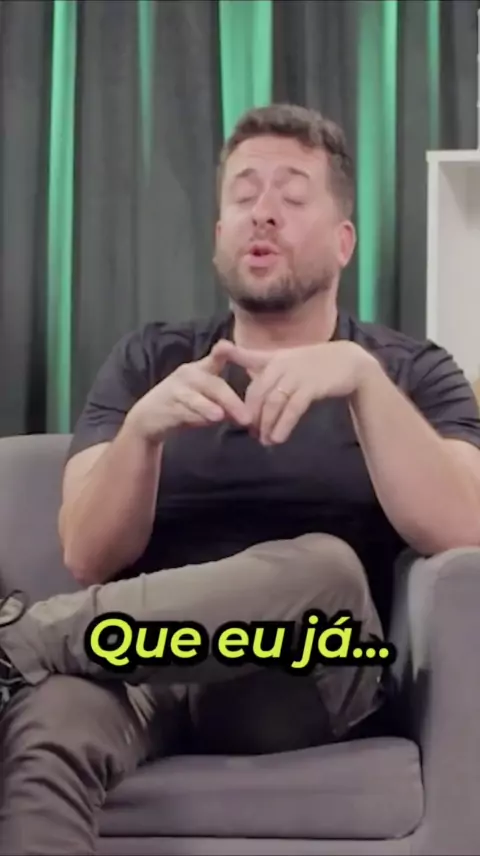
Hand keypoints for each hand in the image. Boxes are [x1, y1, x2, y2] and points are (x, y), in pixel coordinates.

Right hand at [125, 341, 251, 443]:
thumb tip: (248, 416)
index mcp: (201, 370)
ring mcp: (175, 390)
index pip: (215, 358)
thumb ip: (226, 404)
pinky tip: (203, 424)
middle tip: (247, 418)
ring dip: (208, 407)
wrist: (147, 418)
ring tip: (219, 416)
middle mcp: (188, 375)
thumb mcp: (206, 399)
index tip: (228, 346)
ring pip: (196, 399)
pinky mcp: (166, 406)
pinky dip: (194, 418)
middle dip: (230, 401)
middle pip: (212, 385)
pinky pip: (182, 412)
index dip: (222, 352)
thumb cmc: (184, 405)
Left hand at [214, 340, 375, 444]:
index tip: (239, 419)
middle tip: (253, 434)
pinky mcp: (312, 386)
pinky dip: (283, 424)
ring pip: (273, 402)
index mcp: (272, 359)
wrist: (350, 362)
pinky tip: (278, 437)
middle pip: (258, 394)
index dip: (243, 404)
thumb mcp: (287, 362)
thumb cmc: (315, 365)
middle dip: (253, 417)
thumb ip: (265, 371)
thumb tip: (248, 396)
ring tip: (265, 441)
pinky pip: (293, 408)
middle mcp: (281, 365)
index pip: (250, 382)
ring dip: (266, 424)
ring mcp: (296, 375)